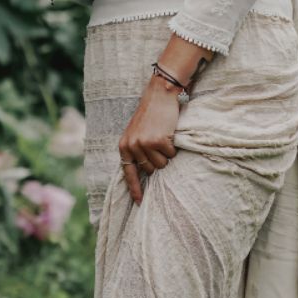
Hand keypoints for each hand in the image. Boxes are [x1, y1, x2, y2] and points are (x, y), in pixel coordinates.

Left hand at [118, 76, 179, 205]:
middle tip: (159, 144)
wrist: (158, 95)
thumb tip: (145, 172)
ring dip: (166, 154)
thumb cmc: (150, 115)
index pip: (128, 173)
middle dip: (158, 161)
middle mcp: (132, 147)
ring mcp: (144, 144)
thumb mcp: (136, 133)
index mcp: (124, 146)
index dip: (134, 189)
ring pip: (161, 164)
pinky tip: (168, 134)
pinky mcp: (158, 141)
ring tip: (163, 138)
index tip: (139, 202)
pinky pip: (171, 155)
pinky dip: (173, 147)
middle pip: (150, 170)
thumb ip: (136, 150)